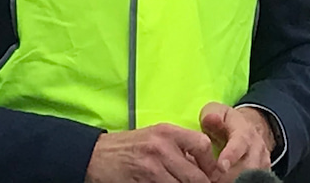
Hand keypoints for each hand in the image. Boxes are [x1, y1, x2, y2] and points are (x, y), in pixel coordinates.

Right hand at [85, 123, 220, 182]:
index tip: (212, 176)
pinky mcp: (142, 182)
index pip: (202, 145)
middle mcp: (161, 147)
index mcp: (167, 132)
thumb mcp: (153, 137)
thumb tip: (203, 164)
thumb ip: (177, 146)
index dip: (211, 165)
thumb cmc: (127, 147)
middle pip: (196, 176)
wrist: (96, 155)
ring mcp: (152, 167)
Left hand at [199, 103, 273, 181]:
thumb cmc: (226, 122)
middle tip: (212, 178)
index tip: (221, 166)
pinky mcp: (263, 172)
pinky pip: (255, 180)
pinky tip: (226, 182)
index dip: (231, 155)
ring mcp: (262, 161)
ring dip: (234, 181)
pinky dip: (240, 182)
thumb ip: (211, 116)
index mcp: (244, 131)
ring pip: (253, 177)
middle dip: (230, 176)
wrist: (248, 128)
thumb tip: (210, 118)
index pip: (240, 143)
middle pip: (248, 166)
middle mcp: (257, 147)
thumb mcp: (216, 112)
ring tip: (216, 181)